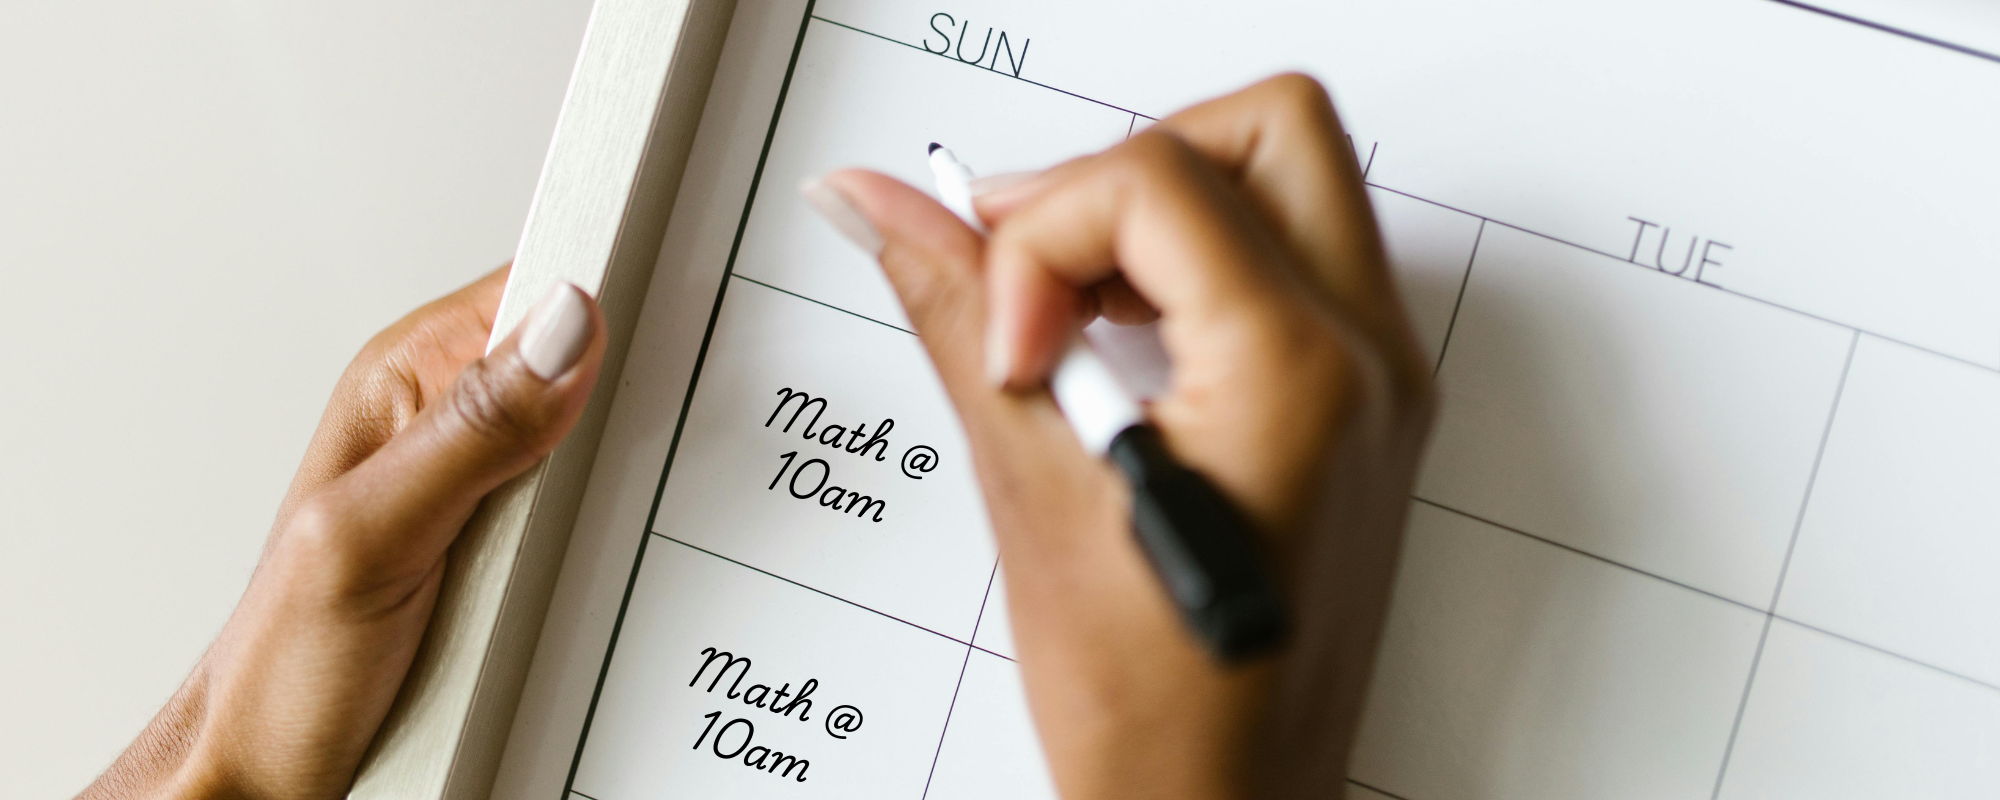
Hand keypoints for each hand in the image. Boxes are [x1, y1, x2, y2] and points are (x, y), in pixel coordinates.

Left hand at [78, 268, 605, 799]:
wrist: (273, 775)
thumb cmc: (282, 667)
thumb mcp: (372, 536)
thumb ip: (472, 431)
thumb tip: (566, 324)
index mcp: (406, 380)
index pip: (536, 289)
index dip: (610, 298)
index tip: (669, 326)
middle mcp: (451, 422)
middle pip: (588, 366)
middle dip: (631, 403)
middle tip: (636, 454)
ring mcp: (489, 487)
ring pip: (604, 448)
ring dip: (627, 486)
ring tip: (618, 523)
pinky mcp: (517, 550)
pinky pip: (597, 520)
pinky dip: (619, 542)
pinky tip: (617, 562)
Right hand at [807, 75, 1433, 797]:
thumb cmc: (1160, 715)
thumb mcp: (1035, 497)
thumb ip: (959, 317)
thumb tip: (885, 210)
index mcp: (1301, 375)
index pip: (1155, 181)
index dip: (1042, 237)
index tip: (1009, 345)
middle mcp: (1369, 361)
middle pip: (1265, 130)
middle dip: (1124, 168)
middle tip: (1033, 264)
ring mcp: (1381, 380)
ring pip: (1287, 179)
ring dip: (1160, 213)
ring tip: (1071, 318)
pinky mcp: (1361, 404)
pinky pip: (1292, 259)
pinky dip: (1194, 266)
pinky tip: (1118, 350)